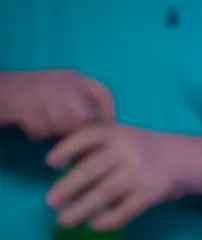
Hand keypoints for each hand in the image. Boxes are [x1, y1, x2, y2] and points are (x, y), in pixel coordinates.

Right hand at [0, 70, 114, 140]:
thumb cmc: (32, 96)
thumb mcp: (61, 93)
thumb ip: (82, 106)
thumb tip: (103, 131)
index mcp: (73, 77)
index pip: (102, 93)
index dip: (108, 114)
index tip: (106, 130)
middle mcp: (62, 81)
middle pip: (82, 117)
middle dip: (73, 130)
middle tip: (60, 131)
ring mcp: (43, 91)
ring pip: (63, 125)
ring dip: (53, 131)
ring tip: (42, 125)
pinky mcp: (25, 105)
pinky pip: (41, 130)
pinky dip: (35, 133)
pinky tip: (27, 125)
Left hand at [45, 123, 190, 229]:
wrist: (189, 160)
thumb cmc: (149, 149)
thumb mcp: (125, 137)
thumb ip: (99, 146)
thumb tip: (66, 167)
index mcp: (117, 133)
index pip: (86, 138)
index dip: (66, 150)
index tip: (50, 163)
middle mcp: (127, 151)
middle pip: (91, 169)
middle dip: (68, 187)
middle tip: (50, 202)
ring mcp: (140, 173)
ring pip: (105, 192)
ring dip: (82, 208)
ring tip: (65, 220)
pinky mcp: (151, 193)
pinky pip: (126, 209)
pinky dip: (110, 219)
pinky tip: (95, 226)